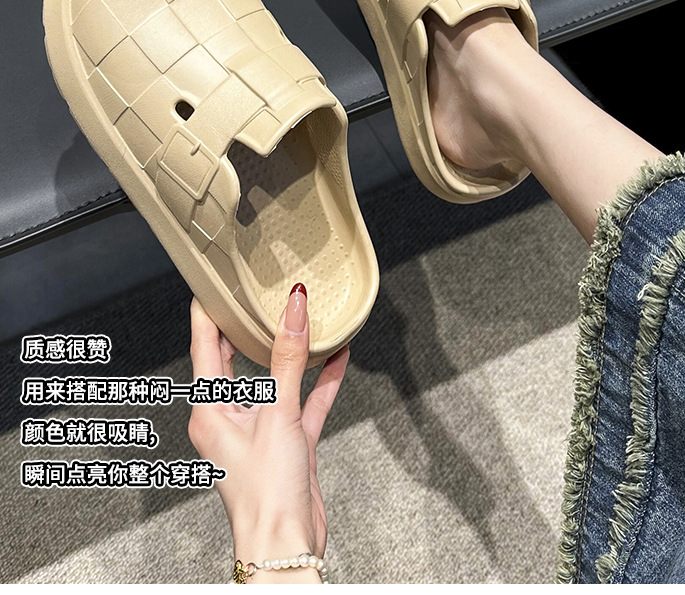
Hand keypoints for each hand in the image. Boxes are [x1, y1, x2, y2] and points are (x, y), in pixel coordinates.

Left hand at [188, 285, 348, 582]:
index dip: (208, 313)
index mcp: (210, 410)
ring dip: (290, 352)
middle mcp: (230, 418)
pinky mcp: (286, 444)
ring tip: (301, 319)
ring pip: (274, 378)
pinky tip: (335, 359)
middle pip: (236, 359)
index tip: (212, 284)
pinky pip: (302, 402)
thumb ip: (288, 359)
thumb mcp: (277, 414)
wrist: (286, 545)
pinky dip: (317, 381)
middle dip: (246, 327)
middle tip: (254, 293)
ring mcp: (259, 431)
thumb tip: (293, 309)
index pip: (205, 347)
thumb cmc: (265, 494)